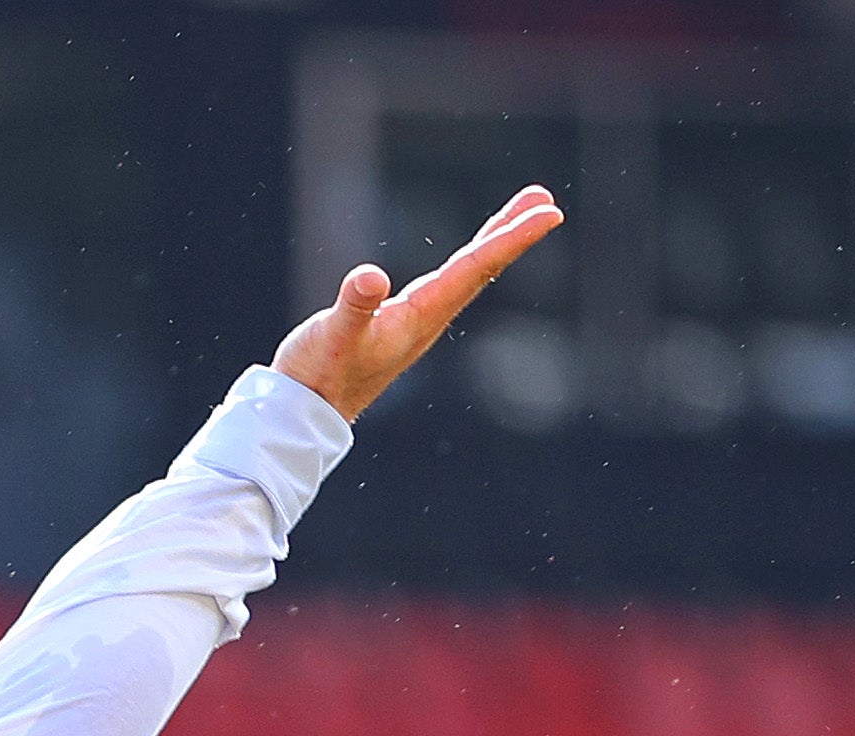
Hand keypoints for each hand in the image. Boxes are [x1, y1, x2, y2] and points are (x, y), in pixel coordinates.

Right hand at [275, 186, 562, 422]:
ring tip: (518, 216)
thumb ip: (353, 307)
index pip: (475, 268)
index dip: (512, 239)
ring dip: (494, 244)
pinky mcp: (402, 325)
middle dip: (513, 233)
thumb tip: (370, 278)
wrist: (304, 414)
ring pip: (468, 275)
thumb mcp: (332, 336)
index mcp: (420, 316)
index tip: (549, 214)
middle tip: (546, 202)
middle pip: (481, 269)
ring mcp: (418, 323)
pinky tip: (470, 257)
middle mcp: (428, 319)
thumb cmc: (317, 374)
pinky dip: (468, 262)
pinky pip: (448, 284)